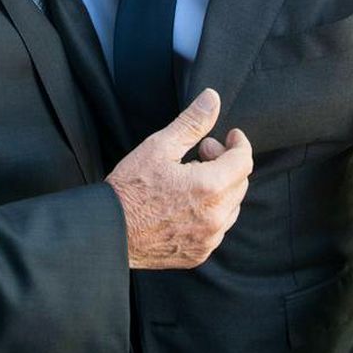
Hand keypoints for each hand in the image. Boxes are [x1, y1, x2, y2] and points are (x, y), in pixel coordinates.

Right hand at [105, 89, 252, 269]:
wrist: (108, 231)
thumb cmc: (130, 187)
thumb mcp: (160, 146)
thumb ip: (192, 122)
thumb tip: (213, 98)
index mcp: (210, 188)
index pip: (244, 161)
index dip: (239, 144)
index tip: (230, 136)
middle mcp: (215, 218)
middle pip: (240, 183)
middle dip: (226, 162)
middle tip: (201, 152)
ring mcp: (208, 239)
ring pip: (231, 206)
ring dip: (220, 188)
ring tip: (190, 177)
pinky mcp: (199, 253)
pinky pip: (217, 228)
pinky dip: (211, 211)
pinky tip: (186, 202)